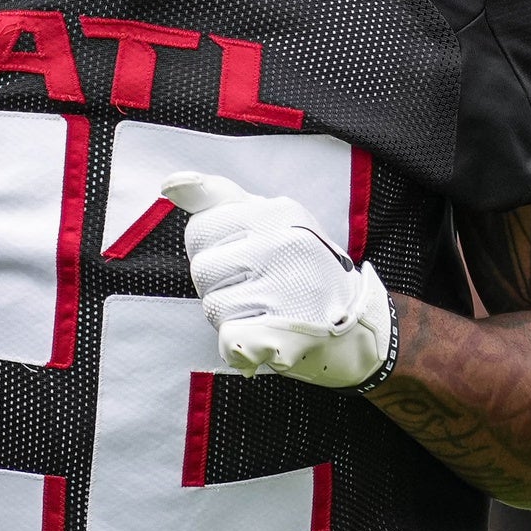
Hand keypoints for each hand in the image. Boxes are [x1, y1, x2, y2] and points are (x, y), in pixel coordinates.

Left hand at [162, 171, 395, 389]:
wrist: (360, 323)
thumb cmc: (306, 267)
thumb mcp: (273, 218)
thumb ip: (220, 198)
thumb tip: (170, 183)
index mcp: (277, 212)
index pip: (200, 230)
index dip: (214, 251)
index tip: (245, 259)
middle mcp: (281, 245)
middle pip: (201, 270)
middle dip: (219, 286)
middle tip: (258, 289)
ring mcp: (284, 289)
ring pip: (212, 307)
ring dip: (232, 316)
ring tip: (267, 311)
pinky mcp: (282, 333)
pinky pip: (227, 339)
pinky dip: (239, 346)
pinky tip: (265, 337)